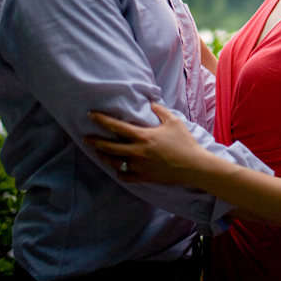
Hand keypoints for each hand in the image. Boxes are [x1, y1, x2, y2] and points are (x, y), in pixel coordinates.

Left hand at [84, 102, 207, 185]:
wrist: (194, 166)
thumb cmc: (184, 142)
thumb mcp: (174, 121)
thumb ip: (160, 110)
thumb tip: (150, 103)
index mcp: (143, 136)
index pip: (116, 127)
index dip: (101, 120)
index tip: (91, 116)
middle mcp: (137, 152)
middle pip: (109, 147)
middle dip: (95, 142)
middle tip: (86, 138)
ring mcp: (139, 166)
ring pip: (114, 162)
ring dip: (104, 156)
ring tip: (99, 152)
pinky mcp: (144, 177)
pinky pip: (125, 176)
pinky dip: (120, 172)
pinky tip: (118, 167)